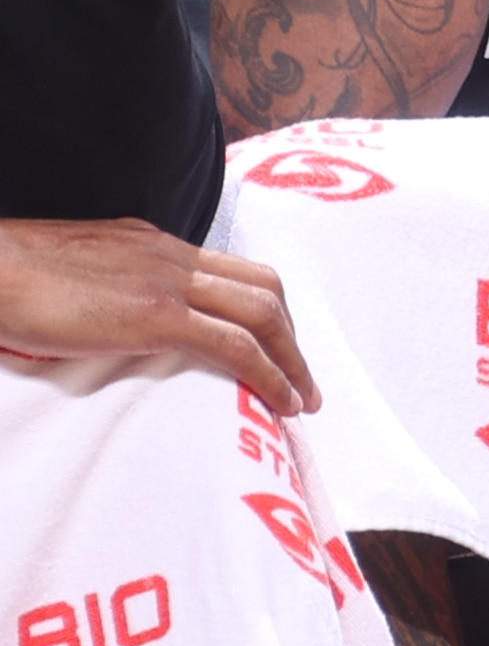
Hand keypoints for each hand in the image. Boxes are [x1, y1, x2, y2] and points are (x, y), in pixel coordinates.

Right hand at [0, 222, 314, 408]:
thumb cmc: (11, 280)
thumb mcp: (76, 271)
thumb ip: (110, 287)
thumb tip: (117, 320)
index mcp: (152, 244)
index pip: (229, 270)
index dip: (263, 309)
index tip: (275, 345)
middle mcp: (170, 255)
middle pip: (262, 286)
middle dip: (291, 335)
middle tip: (301, 378)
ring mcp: (167, 280)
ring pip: (262, 312)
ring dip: (292, 359)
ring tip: (302, 399)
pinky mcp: (156, 315)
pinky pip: (236, 344)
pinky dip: (271, 374)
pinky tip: (282, 402)